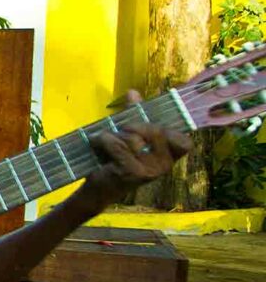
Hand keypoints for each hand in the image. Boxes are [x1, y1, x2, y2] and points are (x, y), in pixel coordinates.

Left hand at [83, 90, 191, 205]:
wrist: (98, 189)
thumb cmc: (115, 161)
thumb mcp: (128, 137)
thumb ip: (133, 115)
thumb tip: (133, 92)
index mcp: (168, 157)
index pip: (184, 142)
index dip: (167, 129)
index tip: (149, 126)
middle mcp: (163, 165)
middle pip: (155, 130)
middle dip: (132, 126)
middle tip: (119, 133)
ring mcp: (149, 170)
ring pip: (133, 137)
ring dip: (113, 136)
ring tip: (105, 144)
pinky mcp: (131, 172)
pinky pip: (117, 144)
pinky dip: (103, 140)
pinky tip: (98, 145)